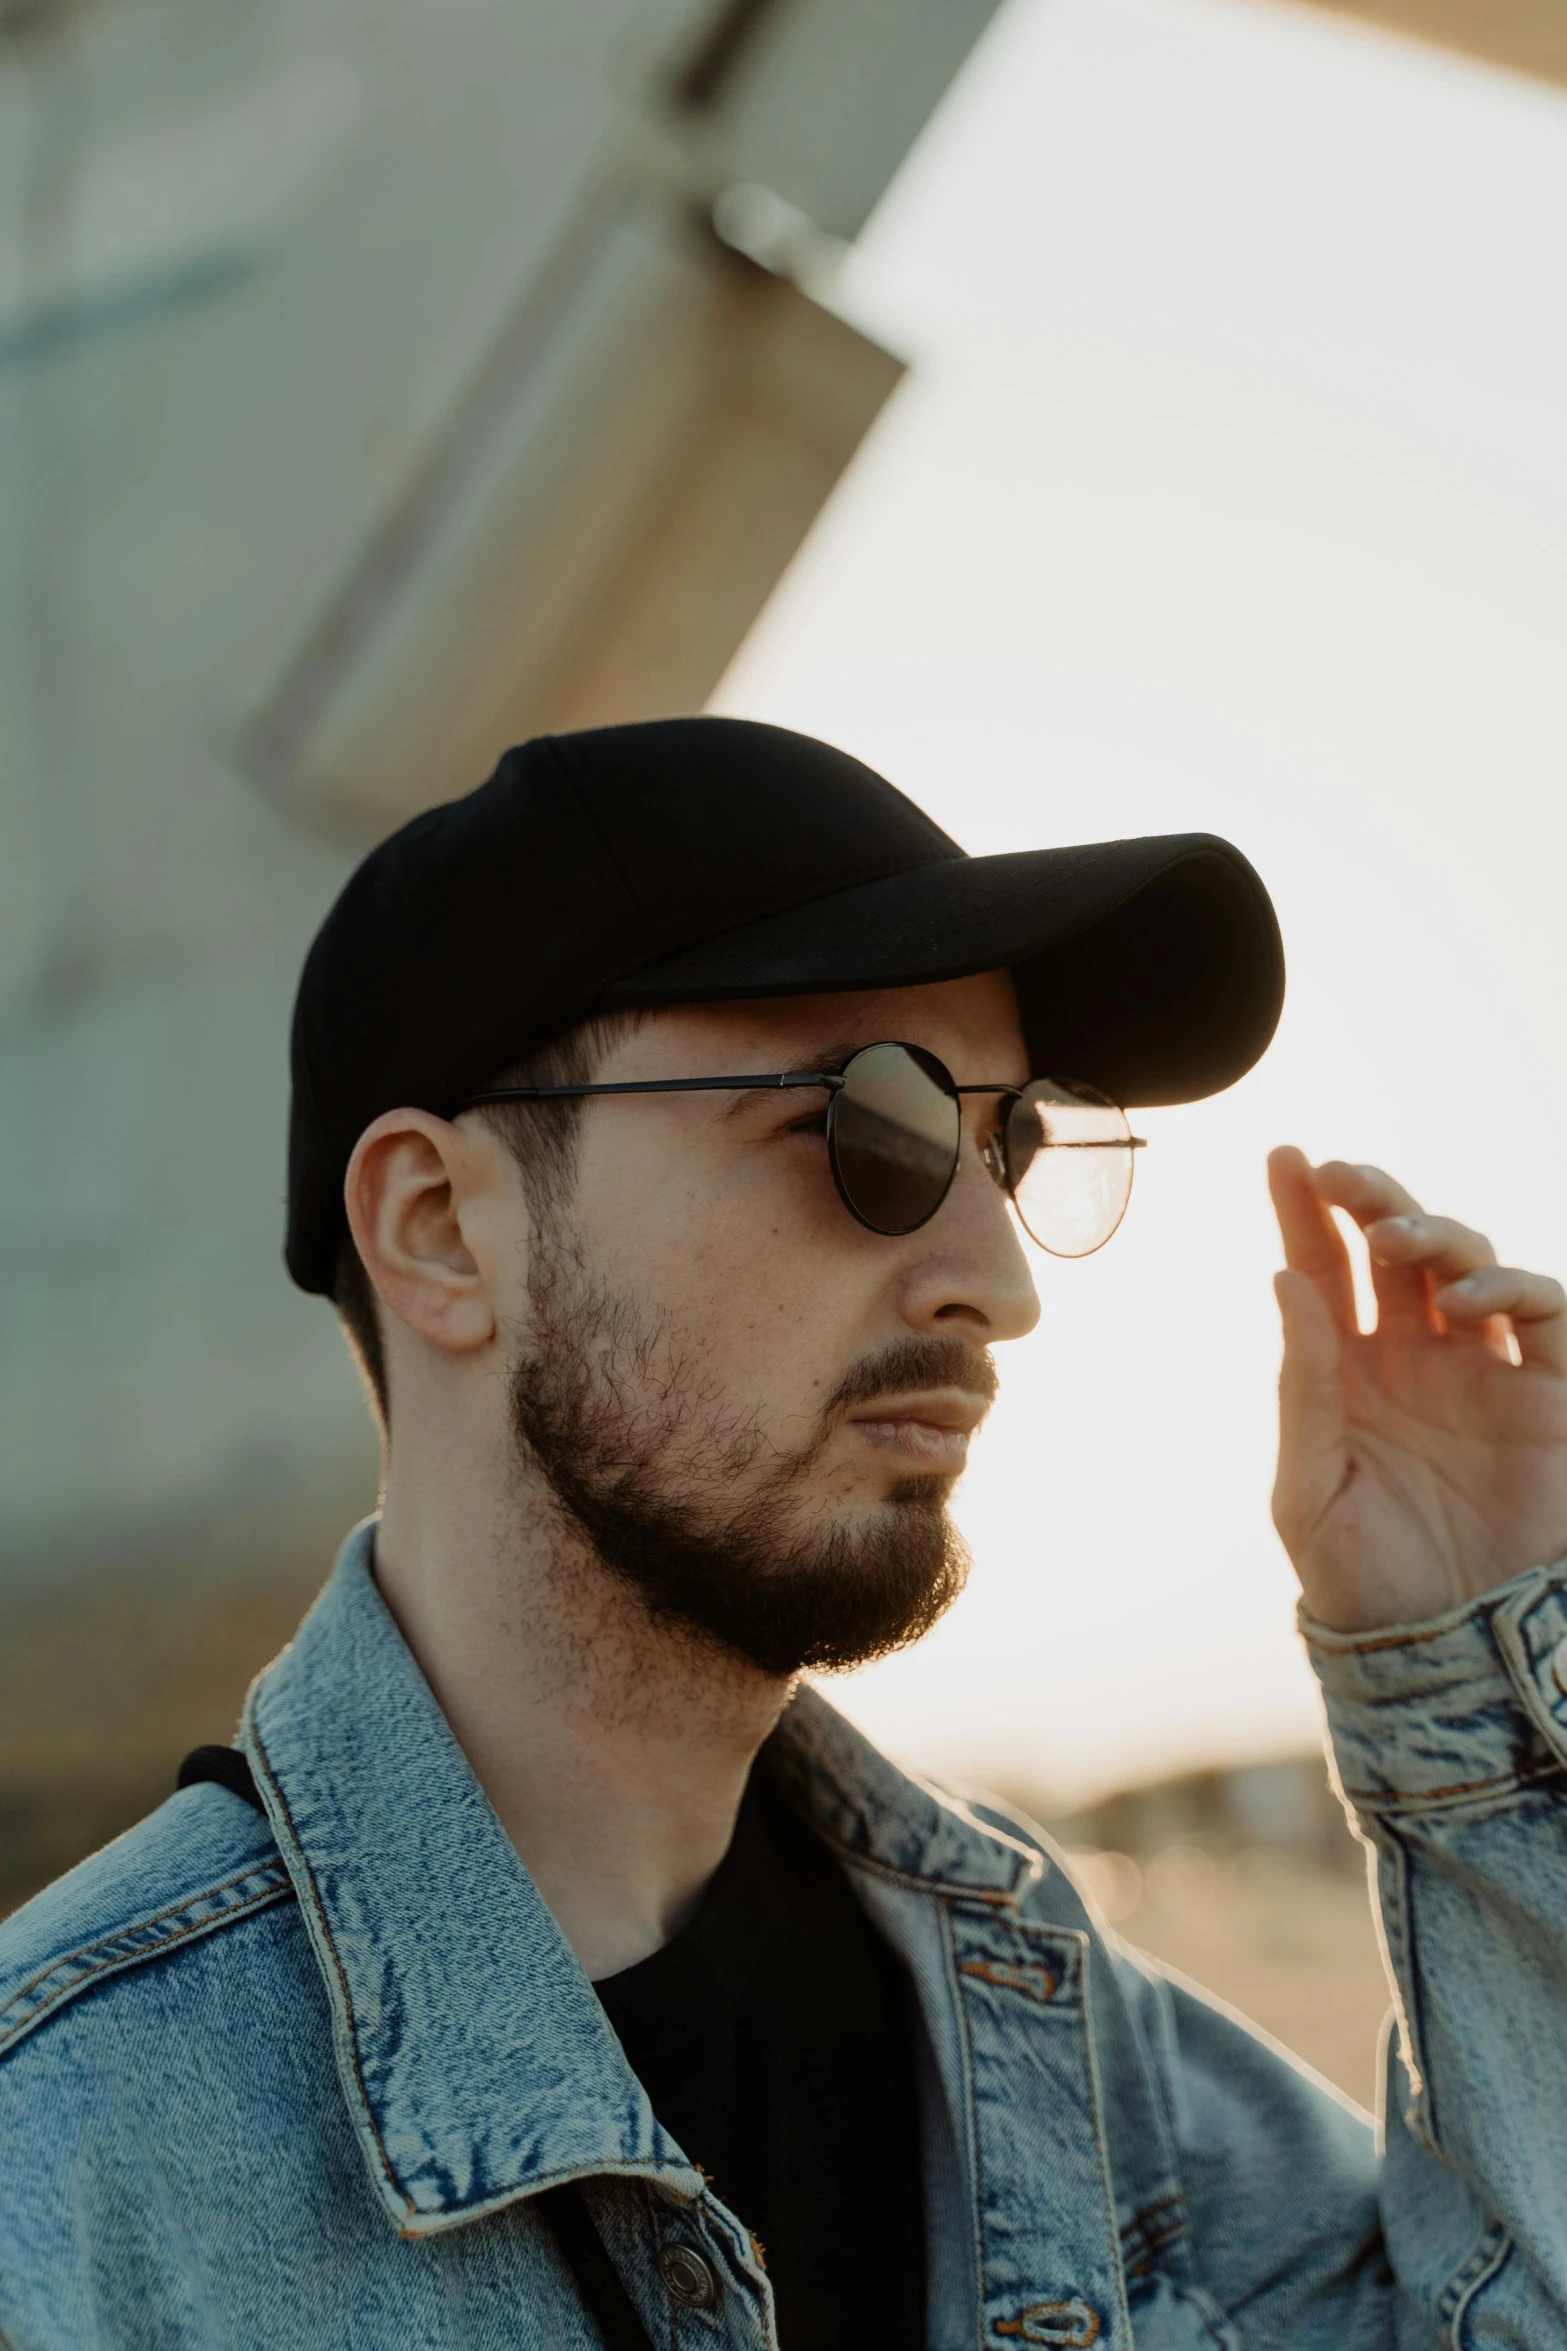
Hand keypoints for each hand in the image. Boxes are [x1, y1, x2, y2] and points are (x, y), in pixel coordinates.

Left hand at [1269, 1147, 1566, 1632]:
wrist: (1446, 1652)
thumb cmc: (1362, 1579)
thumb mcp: (1309, 1485)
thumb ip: (1304, 1382)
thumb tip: (1285, 1277)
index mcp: (1346, 1372)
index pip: (1324, 1268)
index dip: (1305, 1210)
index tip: (1283, 1154)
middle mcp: (1414, 1357)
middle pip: (1395, 1249)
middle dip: (1370, 1199)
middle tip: (1337, 1174)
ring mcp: (1482, 1371)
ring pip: (1466, 1264)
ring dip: (1432, 1233)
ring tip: (1390, 1241)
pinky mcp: (1547, 1395)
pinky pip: (1540, 1313)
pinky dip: (1510, 1287)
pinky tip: (1465, 1293)